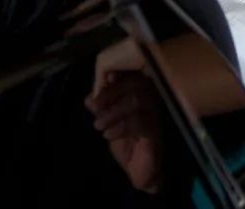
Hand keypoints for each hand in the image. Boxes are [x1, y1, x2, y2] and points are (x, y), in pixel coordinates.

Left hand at [86, 36, 164, 193]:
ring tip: (99, 125)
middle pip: (137, 83)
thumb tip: (89, 98)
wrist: (139, 169)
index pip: (133, 76)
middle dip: (112, 93)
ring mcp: (156, 114)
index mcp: (142, 95)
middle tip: (96, 108)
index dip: (119, 76)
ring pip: (137, 99)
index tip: (104, 83)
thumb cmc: (127, 143)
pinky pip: (141, 121)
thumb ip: (102, 110)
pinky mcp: (155, 131)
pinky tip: (109, 135)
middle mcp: (153, 100)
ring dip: (113, 111)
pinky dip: (121, 126)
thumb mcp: (110, 124)